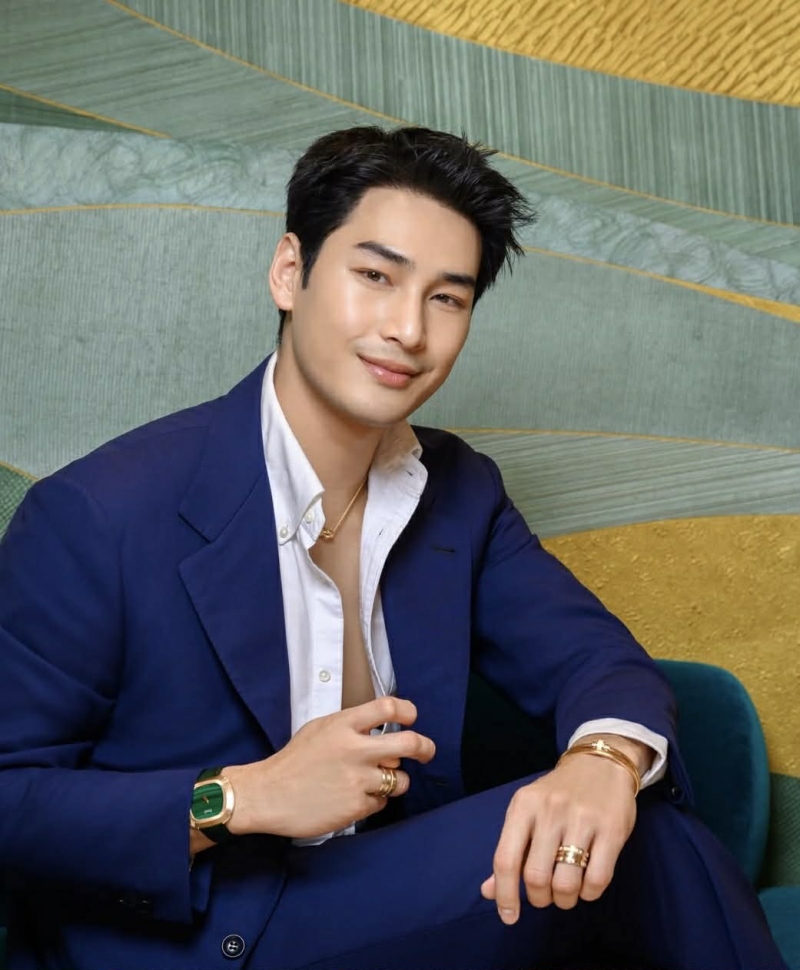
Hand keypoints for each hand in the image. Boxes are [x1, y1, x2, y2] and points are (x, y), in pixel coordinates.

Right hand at [223, 697, 434, 838]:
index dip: (408, 711)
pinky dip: (373, 801)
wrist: (267, 795)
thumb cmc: (293, 761)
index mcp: (343, 725)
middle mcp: (355, 750)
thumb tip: (380, 726)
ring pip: (400, 779)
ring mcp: (357, 780)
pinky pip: (381, 803)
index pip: (388, 707)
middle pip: (409, 744)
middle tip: (426, 751)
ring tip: (376, 781)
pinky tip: (352, 797)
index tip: (412, 717)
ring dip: (394, 781)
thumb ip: (351, 725)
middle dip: (425, 748)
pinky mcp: (356, 806)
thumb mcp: (320, 728)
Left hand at [481, 736, 648, 922]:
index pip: (506, 859)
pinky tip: (586, 885)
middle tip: (545, 897)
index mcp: (523, 806)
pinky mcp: (612, 829)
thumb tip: (488, 892)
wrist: (600, 763)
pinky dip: (589, 893)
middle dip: (539, 898)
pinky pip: (597, 879)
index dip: (504, 894)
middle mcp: (550, 810)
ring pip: (566, 883)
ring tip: (566, 893)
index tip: (509, 917)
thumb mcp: (527, 813)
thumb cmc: (557, 795)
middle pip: (536, 877)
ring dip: (564, 899)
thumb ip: (510, 851)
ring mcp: (582, 819)